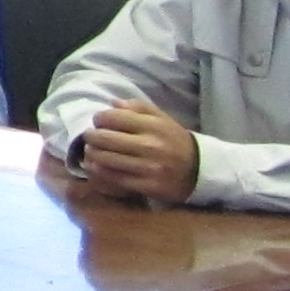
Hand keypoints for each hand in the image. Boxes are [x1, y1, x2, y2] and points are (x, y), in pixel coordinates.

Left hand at [76, 100, 200, 204]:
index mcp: (153, 126)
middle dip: (91, 137)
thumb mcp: (162, 119)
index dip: (100, 119)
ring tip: (91, 152)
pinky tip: (96, 167)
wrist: (200, 170)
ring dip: (92, 155)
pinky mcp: (147, 186)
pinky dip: (100, 173)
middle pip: (105, 139)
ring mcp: (148, 168)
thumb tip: (112, 103)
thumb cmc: (175, 141)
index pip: (113, 118)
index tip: (98, 122)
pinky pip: (114, 179)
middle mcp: (150, 146)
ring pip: (106, 160)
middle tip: (89, 137)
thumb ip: (138, 107)